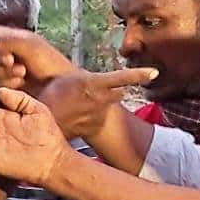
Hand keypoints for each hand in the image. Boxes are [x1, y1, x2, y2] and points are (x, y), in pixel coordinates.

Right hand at [0, 23, 74, 93]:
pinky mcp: (11, 91)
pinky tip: (21, 83)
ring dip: (4, 70)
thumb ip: (6, 40)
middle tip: (11, 59)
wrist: (64, 90)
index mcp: (17, 41)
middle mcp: (12, 57)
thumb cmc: (52, 65)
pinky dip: (7, 82)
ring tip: (22, 72)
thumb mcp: (29, 45)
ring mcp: (11, 74)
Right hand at [40, 68, 158, 138]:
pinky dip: (94, 116)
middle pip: (119, 92)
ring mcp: (99, 114)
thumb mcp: (63, 80)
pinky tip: (79, 114)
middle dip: (115, 90)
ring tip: (84, 103)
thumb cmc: (50, 97)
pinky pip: (100, 118)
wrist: (44, 122)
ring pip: (110, 105)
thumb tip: (83, 75)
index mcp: (93, 83)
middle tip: (100, 89)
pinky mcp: (95, 126)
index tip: (154, 73)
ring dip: (104, 103)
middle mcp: (99, 99)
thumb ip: (80, 78)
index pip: (122, 78)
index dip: (140, 75)